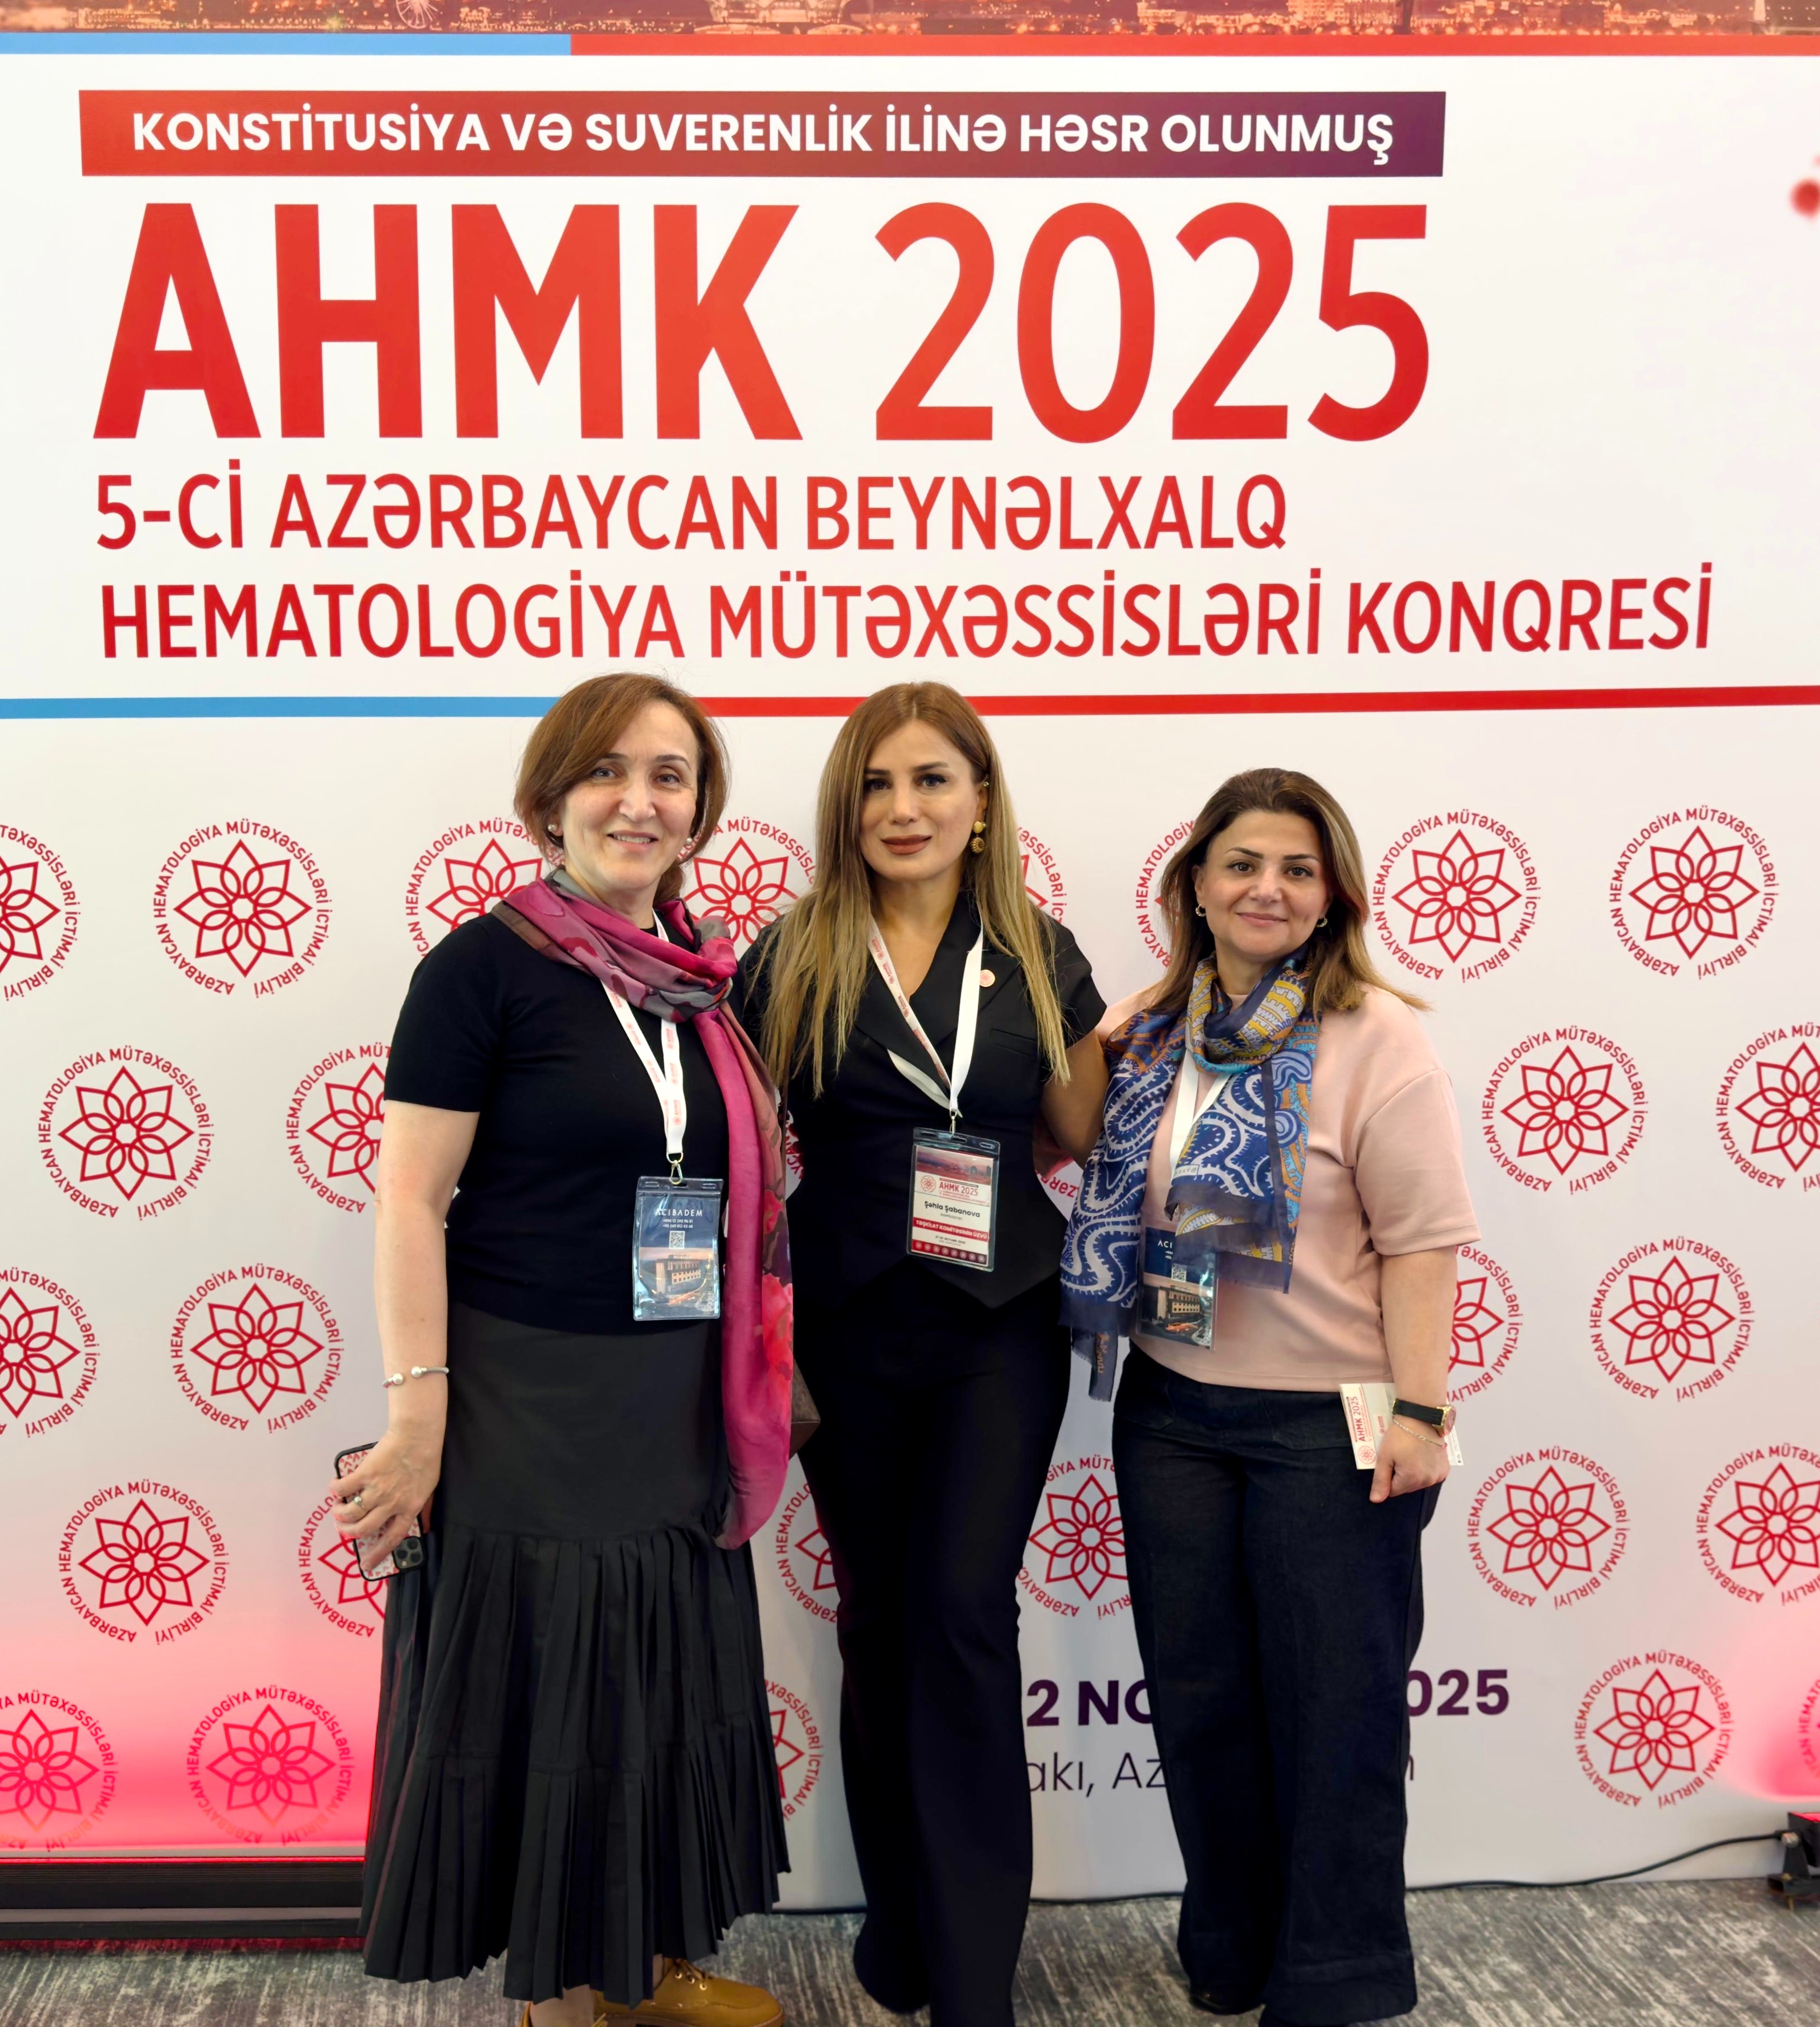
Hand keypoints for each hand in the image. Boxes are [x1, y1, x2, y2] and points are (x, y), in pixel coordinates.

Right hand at [330, 1427, 440, 1562]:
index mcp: (409, 1509)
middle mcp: (391, 1504)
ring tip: (337, 1507)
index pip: (392, 1539)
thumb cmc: (426, 1459)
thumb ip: (423, 1508)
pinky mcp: (365, 1474)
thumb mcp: (429, 1489)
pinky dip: (335, 1489)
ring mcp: (377, 1489)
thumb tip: (425, 1525)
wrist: (418, 1435)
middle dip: (348, 1532)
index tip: (366, 1566)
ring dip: (339, 1513)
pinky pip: (343, 1488)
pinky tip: (335, 1486)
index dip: (377, 1554)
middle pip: (363, 1529)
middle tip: (343, 1527)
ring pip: (350, 1512)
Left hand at [1369, 1419, 1450, 1503]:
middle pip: (1407, 1487)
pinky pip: (1431, 1476)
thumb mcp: (1384, 1457)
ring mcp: (1438, 1475)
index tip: (1390, 1461)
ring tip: (1411, 1454)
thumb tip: (1376, 1500)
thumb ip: (1380, 1480)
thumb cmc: (1401, 1435)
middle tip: (1400, 1455)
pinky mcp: (1445, 1469)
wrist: (1422, 1418)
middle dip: (1400, 1475)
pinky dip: (1425, 1469)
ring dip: (1413, 1473)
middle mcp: (1428, 1481)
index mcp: (1412, 1479)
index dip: (1388, 1476)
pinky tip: (1422, 1456)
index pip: (1393, 1491)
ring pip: (1419, 1482)